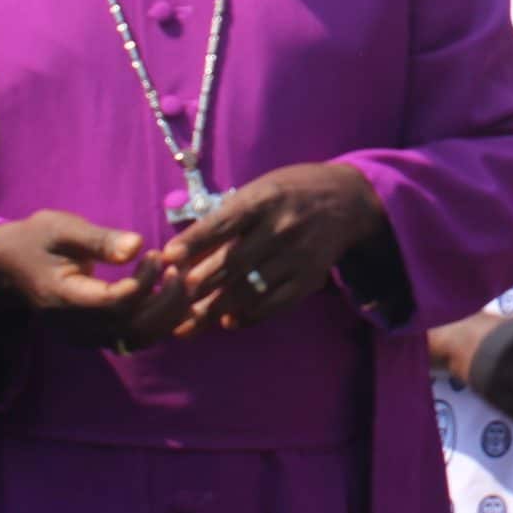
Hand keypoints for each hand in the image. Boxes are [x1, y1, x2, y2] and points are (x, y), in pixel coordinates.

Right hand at [0, 210, 191, 351]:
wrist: (10, 268)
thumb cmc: (37, 240)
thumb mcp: (62, 229)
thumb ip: (99, 240)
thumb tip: (137, 246)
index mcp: (64, 299)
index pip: (113, 303)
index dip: (143, 282)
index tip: (157, 254)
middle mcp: (76, 327)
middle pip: (133, 327)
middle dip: (167, 300)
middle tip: (183, 268)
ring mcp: (87, 336)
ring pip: (140, 338)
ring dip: (170, 313)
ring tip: (185, 279)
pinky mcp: (98, 337)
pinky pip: (136, 338)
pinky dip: (162, 321)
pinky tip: (174, 294)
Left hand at [162, 163, 385, 332]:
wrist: (346, 200)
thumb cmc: (290, 193)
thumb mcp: (260, 190)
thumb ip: (227, 216)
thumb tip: (183, 249)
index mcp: (265, 199)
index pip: (223, 222)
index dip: (193, 241)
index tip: (166, 258)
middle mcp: (282, 226)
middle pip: (233, 262)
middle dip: (200, 283)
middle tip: (174, 298)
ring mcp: (298, 254)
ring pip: (250, 289)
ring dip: (216, 309)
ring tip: (190, 322)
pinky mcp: (310, 277)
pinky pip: (274, 304)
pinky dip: (249, 316)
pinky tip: (229, 322)